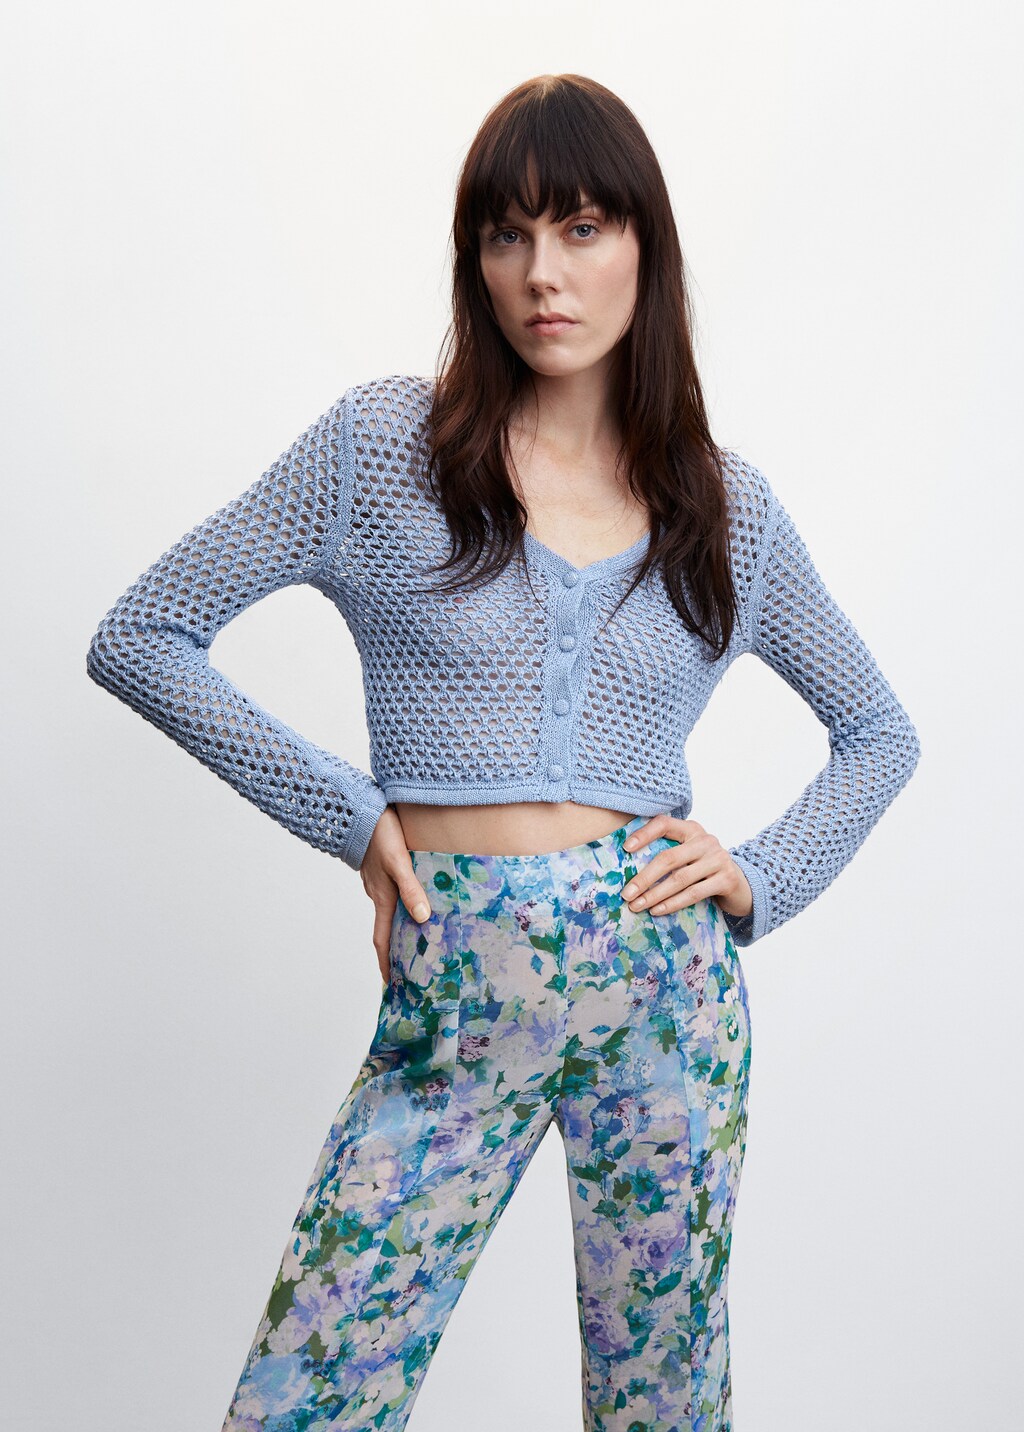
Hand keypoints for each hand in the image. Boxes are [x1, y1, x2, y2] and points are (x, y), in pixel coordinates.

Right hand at [358, 806, 432, 984]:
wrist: (361, 809)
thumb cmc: (380, 834)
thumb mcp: (398, 862)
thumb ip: (411, 888)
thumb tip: (423, 918)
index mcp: (382, 898)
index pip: (382, 939)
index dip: (386, 963)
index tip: (390, 984)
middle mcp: (379, 894)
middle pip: (388, 930)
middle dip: (396, 951)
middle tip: (410, 969)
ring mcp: (379, 882)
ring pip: (391, 912)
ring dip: (402, 928)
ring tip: (419, 939)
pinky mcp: (382, 870)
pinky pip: (394, 895)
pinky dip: (404, 906)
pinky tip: (417, 901)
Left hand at [620, 814, 752, 920]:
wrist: (740, 885)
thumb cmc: (704, 868)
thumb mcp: (688, 854)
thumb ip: (668, 853)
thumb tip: (627, 865)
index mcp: (691, 829)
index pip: (664, 823)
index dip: (644, 834)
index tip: (625, 848)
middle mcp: (706, 840)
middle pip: (668, 858)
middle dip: (644, 878)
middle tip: (626, 894)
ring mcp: (718, 859)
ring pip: (679, 879)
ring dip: (654, 895)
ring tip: (637, 905)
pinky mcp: (726, 879)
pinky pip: (693, 893)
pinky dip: (672, 903)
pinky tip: (657, 910)